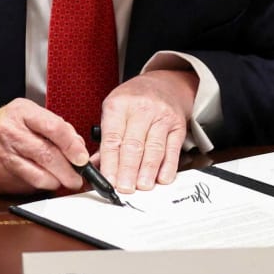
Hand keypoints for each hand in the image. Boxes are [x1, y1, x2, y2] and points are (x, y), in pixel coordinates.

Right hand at [0, 99, 90, 194]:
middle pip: (48, 155)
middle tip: (78, 177)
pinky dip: (39, 186)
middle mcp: (9, 133)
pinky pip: (27, 186)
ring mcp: (2, 156)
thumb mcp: (25, 115)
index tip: (82, 158)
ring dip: (57, 182)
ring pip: (39, 176)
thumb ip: (53, 127)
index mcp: (20, 113)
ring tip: (62, 181)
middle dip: (69, 171)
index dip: (73, 146)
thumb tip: (78, 148)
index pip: (54, 128)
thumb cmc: (1, 127)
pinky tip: (40, 180)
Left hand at [98, 69, 196, 191]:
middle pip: (134, 145)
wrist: (164, 84)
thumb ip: (106, 140)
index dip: (110, 162)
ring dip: (147, 171)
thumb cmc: (133, 101)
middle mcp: (141, 109)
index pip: (113, 138)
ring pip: (154, 148)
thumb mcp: (114, 110)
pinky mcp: (178, 126)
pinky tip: (162, 179)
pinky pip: (172, 149)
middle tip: (124, 189)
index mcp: (119, 105)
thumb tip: (95, 167)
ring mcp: (162, 117)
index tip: (108, 180)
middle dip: (128, 170)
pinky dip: (168, 167)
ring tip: (142, 187)